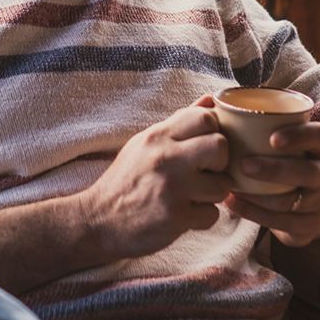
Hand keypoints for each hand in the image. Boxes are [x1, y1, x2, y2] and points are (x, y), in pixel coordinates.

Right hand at [78, 96, 231, 260]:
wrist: (98, 220)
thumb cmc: (126, 180)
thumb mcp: (146, 143)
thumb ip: (179, 123)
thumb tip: (210, 100)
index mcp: (157, 136)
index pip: (205, 117)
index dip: (212, 131)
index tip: (203, 145)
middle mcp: (166, 157)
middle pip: (220, 146)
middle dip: (219, 162)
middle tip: (205, 172)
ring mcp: (173, 188)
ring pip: (222, 184)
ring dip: (212, 193)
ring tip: (194, 195)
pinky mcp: (176, 217)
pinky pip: (212, 214)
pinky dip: (202, 217)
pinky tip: (185, 214)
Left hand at [225, 121, 319, 246]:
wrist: (315, 200)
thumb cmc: (288, 157)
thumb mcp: (288, 138)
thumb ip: (262, 122)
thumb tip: (211, 100)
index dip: (299, 136)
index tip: (272, 139)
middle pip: (309, 173)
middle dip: (275, 169)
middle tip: (244, 164)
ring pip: (292, 202)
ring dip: (258, 195)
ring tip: (230, 184)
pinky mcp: (309, 227)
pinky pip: (280, 223)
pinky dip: (253, 212)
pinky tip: (231, 202)